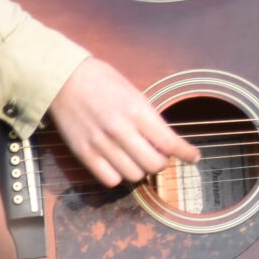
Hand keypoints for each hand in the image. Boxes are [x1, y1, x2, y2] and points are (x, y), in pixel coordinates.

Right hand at [47, 58, 197, 186]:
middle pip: (154, 165)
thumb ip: (148, 118)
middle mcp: (121, 129)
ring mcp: (101, 143)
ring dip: (141, 171)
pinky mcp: (84, 153)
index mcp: (137, 110)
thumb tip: (165, 143)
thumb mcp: (134, 93)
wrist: (64, 79)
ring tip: (138, 160)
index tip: (194, 157)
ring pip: (133, 175)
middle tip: (160, 157)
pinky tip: (119, 165)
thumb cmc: (103, 81)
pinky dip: (119, 177)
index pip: (170, 142)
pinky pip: (109, 179)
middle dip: (162, 164)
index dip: (186, 154)